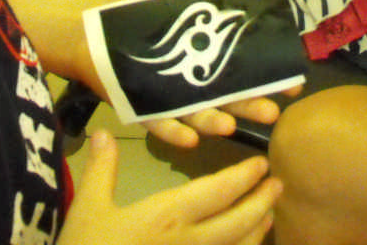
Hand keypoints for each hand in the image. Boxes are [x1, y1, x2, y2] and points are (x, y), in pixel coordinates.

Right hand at [60, 130, 279, 244]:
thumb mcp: (88, 208)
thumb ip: (101, 169)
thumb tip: (104, 132)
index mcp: (168, 215)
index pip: (218, 191)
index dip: (244, 177)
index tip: (261, 164)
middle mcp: (188, 242)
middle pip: (239, 222)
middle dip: (261, 202)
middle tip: (278, 186)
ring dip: (255, 232)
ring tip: (267, 217)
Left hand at [110, 0, 300, 148]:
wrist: (88, 32)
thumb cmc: (131, 11)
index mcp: (205, 55)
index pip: (243, 68)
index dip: (268, 76)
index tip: (292, 81)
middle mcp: (193, 82)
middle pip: (229, 99)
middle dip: (251, 107)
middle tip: (272, 111)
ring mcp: (169, 99)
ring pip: (199, 117)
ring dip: (215, 123)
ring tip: (229, 126)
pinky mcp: (141, 109)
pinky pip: (161, 126)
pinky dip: (175, 134)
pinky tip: (189, 139)